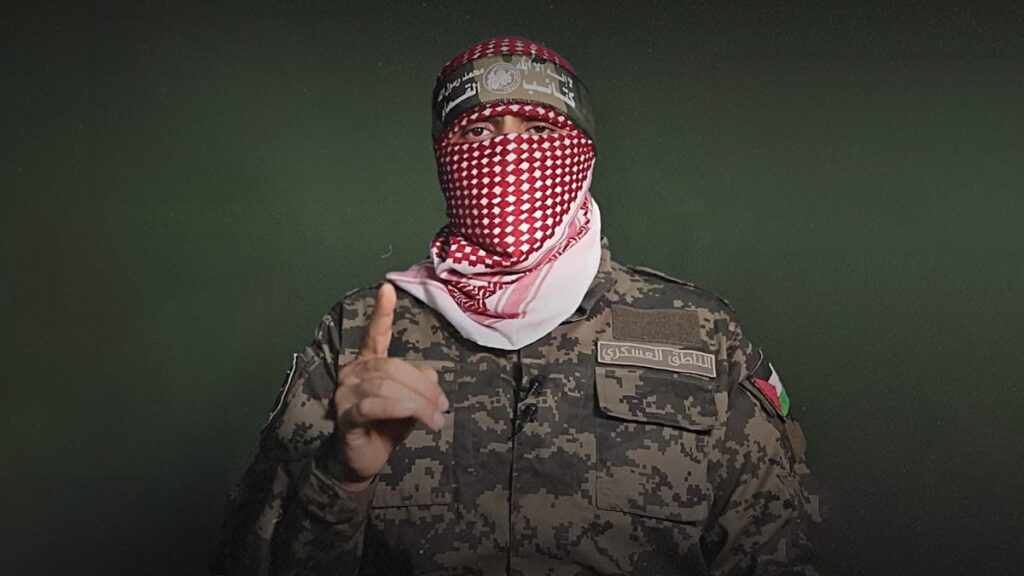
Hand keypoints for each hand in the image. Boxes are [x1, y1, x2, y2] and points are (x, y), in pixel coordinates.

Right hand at [329, 282, 448, 490]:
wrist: (364, 462)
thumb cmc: (386, 427)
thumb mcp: (410, 401)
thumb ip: (420, 383)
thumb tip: (432, 378)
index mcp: (367, 363)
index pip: (375, 334)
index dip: (382, 312)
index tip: (387, 288)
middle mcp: (353, 373)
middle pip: (394, 367)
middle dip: (424, 387)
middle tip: (443, 406)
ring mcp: (346, 394)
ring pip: (388, 386)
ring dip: (418, 402)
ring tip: (436, 418)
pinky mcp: (346, 416)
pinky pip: (375, 406)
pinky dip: (401, 409)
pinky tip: (417, 417)